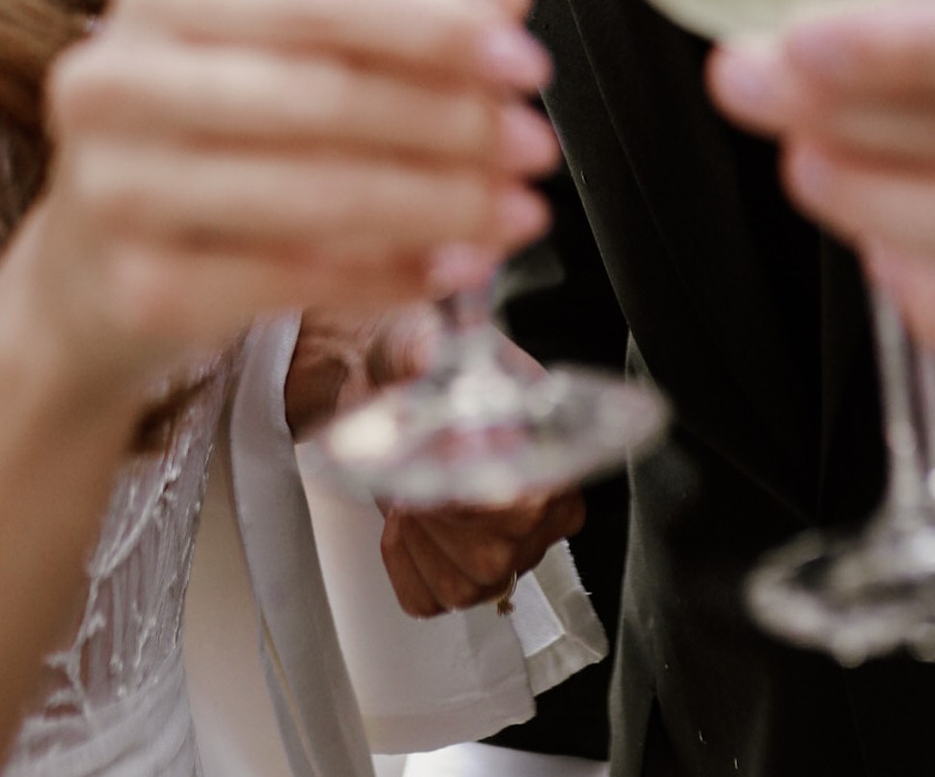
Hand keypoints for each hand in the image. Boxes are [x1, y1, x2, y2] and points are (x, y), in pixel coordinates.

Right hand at [27, 0, 557, 396]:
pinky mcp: (138, 287)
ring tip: (517, 209)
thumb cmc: (194, 147)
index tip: (519, 56)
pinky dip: (390, 275)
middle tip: (532, 143)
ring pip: (316, 191)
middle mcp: (119, 81)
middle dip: (449, 121)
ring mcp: (116, 188)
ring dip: (439, 203)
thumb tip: (504, 0)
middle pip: (322, 94)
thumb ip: (384, 25)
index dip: (430, 26)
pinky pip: (294, 280)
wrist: (79, 284)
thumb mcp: (275, 63)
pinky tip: (452, 268)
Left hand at [286, 303, 585, 617]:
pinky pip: (429, 598)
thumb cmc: (414, 357)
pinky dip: (402, 559)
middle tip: (414, 467)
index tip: (436, 462)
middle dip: (437, 511)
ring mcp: (511, 553)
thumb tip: (425, 359)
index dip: (475, 493)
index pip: (532, 500)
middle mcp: (546, 510)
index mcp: (552, 444)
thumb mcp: (416, 335)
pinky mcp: (466, 578)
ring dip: (417, 535)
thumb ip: (423, 348)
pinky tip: (406, 519)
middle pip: (497, 549)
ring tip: (411, 487)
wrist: (382, 382)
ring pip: (465, 583)